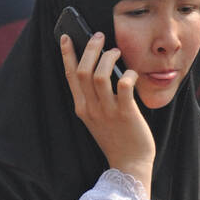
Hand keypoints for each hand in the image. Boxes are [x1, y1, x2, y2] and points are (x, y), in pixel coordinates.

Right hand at [60, 31, 154, 193]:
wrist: (130, 163)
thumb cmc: (117, 137)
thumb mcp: (98, 117)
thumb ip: (95, 96)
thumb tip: (102, 67)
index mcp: (82, 108)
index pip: (70, 76)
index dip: (68, 54)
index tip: (67, 37)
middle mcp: (91, 109)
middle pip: (84, 71)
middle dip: (91, 49)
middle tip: (100, 36)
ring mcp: (107, 112)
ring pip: (100, 76)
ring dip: (108, 58)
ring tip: (116, 52)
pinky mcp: (126, 114)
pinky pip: (124, 86)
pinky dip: (128, 75)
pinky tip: (132, 74)